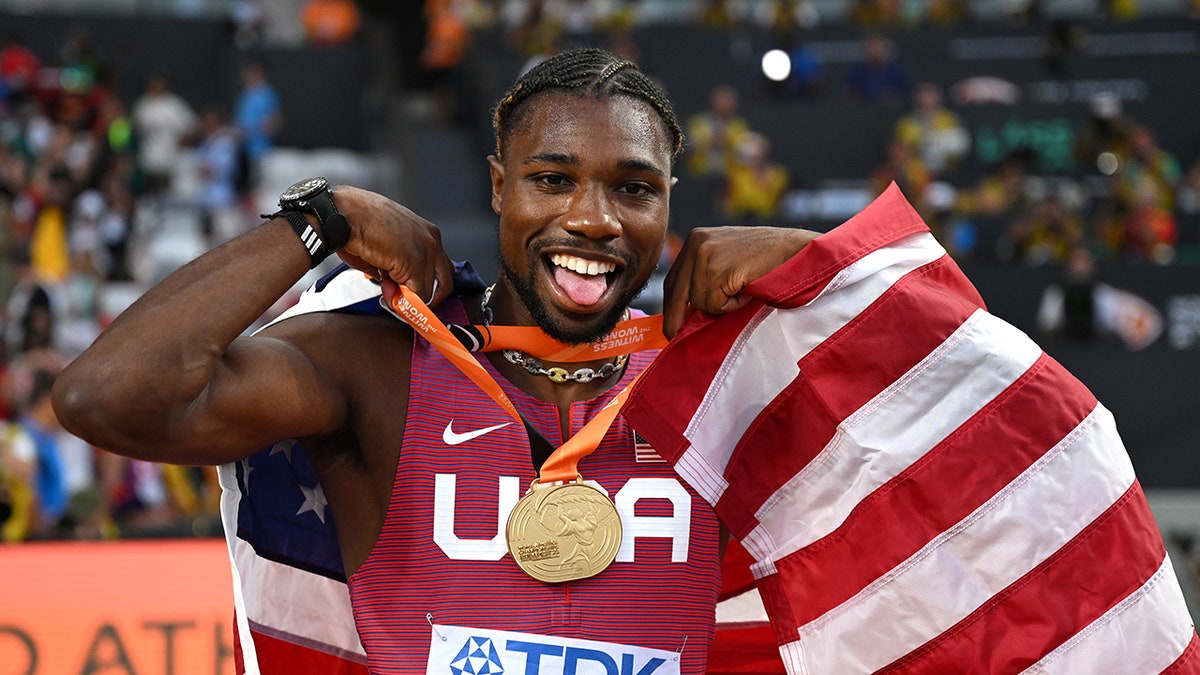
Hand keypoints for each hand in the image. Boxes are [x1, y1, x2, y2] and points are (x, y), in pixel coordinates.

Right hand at [332, 186, 454, 305]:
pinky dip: (405, 302)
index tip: (404, 291)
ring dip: (409, 298)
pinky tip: (387, 291)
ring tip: (387, 289)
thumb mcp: (384, 249)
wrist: (344, 213)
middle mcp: (431, 240)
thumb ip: (395, 271)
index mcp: (425, 232)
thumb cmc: (357, 223)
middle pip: (446, 280)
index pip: (437, 267)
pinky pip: (419, 295)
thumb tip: (396, 291)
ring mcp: (427, 251)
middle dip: (427, 297)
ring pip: (431, 290)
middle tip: (406, 301)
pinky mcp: (417, 263)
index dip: (420, 284)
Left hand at [662, 226, 818, 337]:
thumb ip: (705, 277)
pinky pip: (715, 304)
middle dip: (677, 317)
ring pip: (699, 302)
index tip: (669, 326)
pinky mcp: (717, 268)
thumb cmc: (767, 261)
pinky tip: (747, 289)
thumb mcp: (728, 261)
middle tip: (673, 336)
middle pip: (676, 292)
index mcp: (695, 239)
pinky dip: (732, 305)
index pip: (673, 279)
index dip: (671, 306)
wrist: (797, 251)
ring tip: (742, 289)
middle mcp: (695, 242)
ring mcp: (705, 254)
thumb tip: (682, 313)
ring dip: (722, 305)